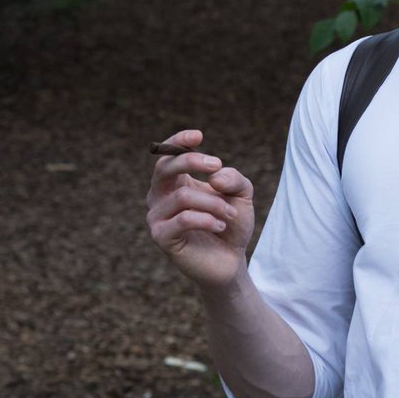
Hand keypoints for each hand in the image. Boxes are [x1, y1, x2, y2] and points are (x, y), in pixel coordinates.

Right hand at [145, 128, 254, 289]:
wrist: (231, 261)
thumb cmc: (231, 224)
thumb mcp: (241, 195)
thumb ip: (234, 178)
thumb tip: (216, 176)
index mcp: (174, 182)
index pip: (167, 155)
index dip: (178, 141)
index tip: (199, 136)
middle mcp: (160, 197)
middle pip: (164, 168)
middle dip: (192, 161)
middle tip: (217, 165)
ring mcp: (157, 217)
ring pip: (183, 196)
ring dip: (213, 202)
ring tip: (230, 213)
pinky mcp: (161, 237)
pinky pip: (182, 219)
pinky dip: (207, 219)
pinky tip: (220, 226)